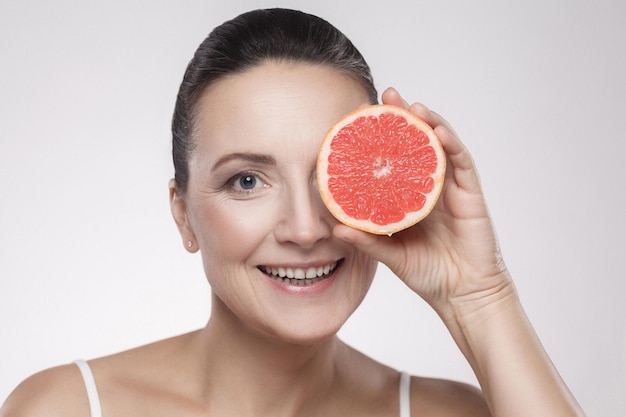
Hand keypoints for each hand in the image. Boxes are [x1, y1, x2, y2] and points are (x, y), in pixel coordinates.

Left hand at [333, 87, 513, 318]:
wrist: (464, 295)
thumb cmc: (430, 273)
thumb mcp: (392, 255)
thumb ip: (368, 241)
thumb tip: (335, 228)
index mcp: (409, 197)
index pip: (394, 160)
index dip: (378, 139)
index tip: (357, 119)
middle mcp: (429, 186)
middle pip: (416, 144)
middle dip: (402, 117)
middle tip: (385, 96)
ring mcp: (451, 187)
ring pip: (439, 146)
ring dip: (427, 122)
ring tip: (409, 105)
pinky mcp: (471, 194)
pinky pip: (461, 163)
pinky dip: (450, 144)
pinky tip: (436, 130)